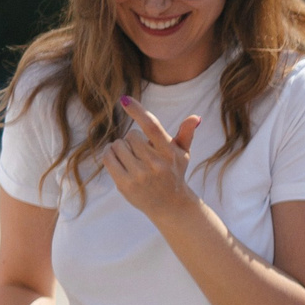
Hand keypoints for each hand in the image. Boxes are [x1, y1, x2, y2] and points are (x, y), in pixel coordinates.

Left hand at [101, 97, 199, 222]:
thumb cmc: (174, 173)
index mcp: (169, 153)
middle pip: (130, 135)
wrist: (170, 205)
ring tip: (131, 156)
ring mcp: (139, 175)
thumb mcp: (183, 154)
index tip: (125, 99)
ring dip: (121, 147)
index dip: (138, 111)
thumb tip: (195, 117)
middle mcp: (155, 164)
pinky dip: (110, 153)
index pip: (151, 127)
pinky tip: (118, 158)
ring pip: (118, 145)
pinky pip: (109, 157)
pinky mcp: (125, 184)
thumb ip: (186, 134)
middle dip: (132, 139)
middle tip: (140, 150)